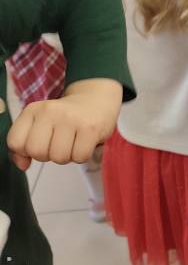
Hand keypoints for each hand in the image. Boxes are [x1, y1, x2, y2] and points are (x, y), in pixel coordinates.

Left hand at [7, 79, 121, 170]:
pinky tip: (84, 143)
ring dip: (67, 156)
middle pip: (37, 152)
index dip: (26, 151)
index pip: (15, 142)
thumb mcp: (40, 124)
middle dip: (48, 155)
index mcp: (32, 110)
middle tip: (58, 144)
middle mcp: (49, 111)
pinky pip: (79, 157)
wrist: (96, 99)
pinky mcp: (89, 128)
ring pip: (59, 157)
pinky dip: (82, 156)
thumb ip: (24, 145)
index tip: (39, 145)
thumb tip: (22, 165)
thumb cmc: (66, 117)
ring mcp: (70, 119)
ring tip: (72, 143)